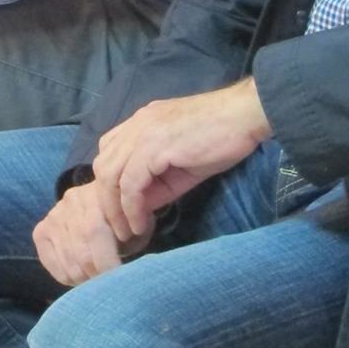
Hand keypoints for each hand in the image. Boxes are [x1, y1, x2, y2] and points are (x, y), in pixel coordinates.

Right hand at [32, 181, 153, 285]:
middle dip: (97, 275)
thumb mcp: (137, 222)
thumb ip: (135, 237)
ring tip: (97, 282)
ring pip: (68, 261)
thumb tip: (128, 269)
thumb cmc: (124, 219)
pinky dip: (67, 278)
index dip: (107, 262)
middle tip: (108, 286)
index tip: (119, 280)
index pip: (95, 233)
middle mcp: (71, 202)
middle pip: (81, 251)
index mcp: (98, 194)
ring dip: (84, 280)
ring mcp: (53, 216)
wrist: (99, 201)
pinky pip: (51, 264)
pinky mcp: (40, 231)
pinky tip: (81, 276)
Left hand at [92, 79, 271, 240]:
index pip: (110, 153)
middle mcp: (136, 124)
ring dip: (115, 209)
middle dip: (106, 201)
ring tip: (128, 232)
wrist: (246, 115)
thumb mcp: (184, 163)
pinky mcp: (153, 146)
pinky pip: (130, 183)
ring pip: (110, 176)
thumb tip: (141, 207)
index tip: (122, 213)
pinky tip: (141, 224)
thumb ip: (159, 180)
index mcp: (142, 122)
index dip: (111, 185)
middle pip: (103, 166)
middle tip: (120, 229)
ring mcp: (142, 133)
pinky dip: (131, 208)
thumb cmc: (223, 136)